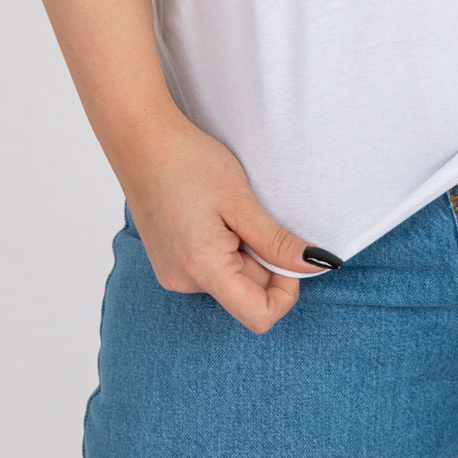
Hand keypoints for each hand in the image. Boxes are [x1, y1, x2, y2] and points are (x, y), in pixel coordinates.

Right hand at [112, 110, 322, 333]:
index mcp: (202, 270)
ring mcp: (173, 274)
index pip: (260, 316)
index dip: (287, 290)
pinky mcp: (170, 262)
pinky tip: (215, 213)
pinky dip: (226, 246)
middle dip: (264, 260)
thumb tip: (315, 264)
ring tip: (230, 210)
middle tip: (254, 216)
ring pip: (232, 278)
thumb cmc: (188, 162)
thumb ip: (277, 242)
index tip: (289, 251)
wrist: (141, 141)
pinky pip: (212, 267)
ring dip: (244, 251)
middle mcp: (183, 282)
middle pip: (247, 293)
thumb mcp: (241, 200)